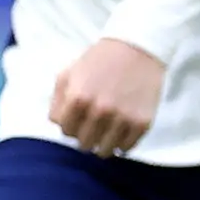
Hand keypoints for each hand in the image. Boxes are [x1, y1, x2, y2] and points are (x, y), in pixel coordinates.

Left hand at [48, 37, 165, 157]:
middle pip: (84, 143)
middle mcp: (99, 111)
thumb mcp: (69, 74)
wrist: (137, 48)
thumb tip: (57, 125)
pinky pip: (127, 148)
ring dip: (103, 143)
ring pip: (104, 151)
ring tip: (106, 131)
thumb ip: (57, 101)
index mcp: (78, 98)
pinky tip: (121, 131)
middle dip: (86, 135)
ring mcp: (122, 118)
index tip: (78, 118)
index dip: (71, 125)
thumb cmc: (99, 61)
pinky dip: (122, 144)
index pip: (66, 130)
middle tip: (93, 125)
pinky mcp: (142, 123)